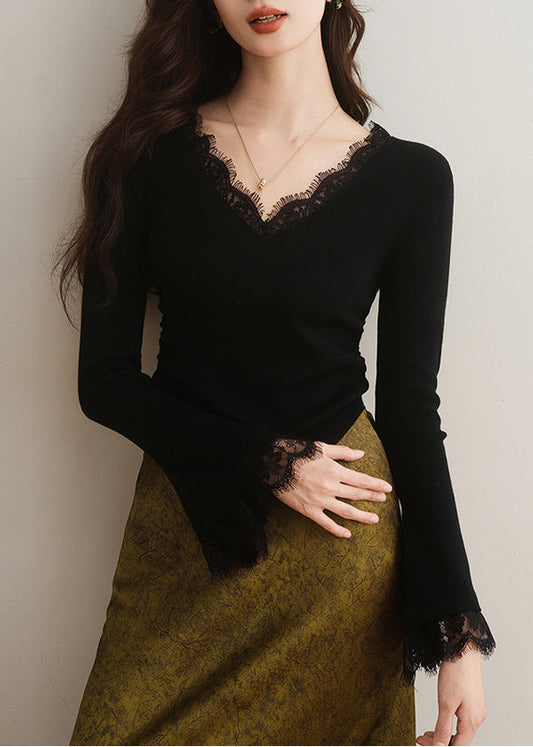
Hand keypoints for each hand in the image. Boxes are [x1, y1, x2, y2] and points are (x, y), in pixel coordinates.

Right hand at [272, 441, 392, 537]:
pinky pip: (326, 523)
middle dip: (373, 497)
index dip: (376, 484)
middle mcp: (330, 487)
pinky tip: (347, 534)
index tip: (387, 488)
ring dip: (362, 516)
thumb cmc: (297, 453)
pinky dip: (337, 530)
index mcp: (334, 471)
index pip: (361, 480)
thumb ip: (343, 452)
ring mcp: (320, 500)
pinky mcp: (308, 510)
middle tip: (383, 500)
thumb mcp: (322, 448)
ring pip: (346, 511)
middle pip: (357, 495)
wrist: (273, 463)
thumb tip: (361, 453)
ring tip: (374, 519)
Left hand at [416, 645, 487, 745]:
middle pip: (460, 741)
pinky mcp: (473, 702)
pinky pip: (462, 721)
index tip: (423, 744)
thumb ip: (443, 728)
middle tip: (421, 738)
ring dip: (444, 734)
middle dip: (440, 742)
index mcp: (473, 721)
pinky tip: (439, 721)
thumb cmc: (456, 673)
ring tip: (426, 732)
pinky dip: (449, 724)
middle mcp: (478, 717)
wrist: (463, 650)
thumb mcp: (445, 703)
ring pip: (460, 731)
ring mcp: (476, 709)